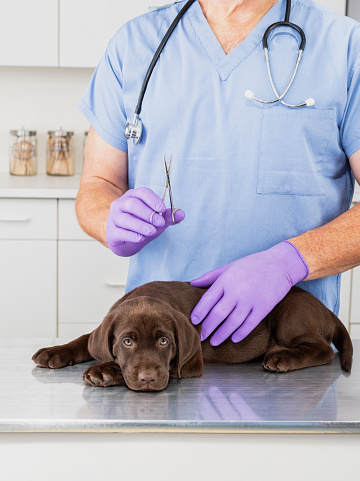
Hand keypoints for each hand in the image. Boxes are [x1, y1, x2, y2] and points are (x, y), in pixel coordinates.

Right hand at [106, 187, 184, 256]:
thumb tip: (182, 214)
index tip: (162, 209)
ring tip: (152, 232)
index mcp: (133, 197)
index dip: (153, 200)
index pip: (142, 192)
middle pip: (132, 204)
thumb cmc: (142, 226)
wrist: (125, 242)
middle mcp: (121, 204)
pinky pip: (120, 232)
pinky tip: (140, 238)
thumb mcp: (156, 221)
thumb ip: (168, 217)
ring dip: (140, 225)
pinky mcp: (111, 232)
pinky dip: (131, 235)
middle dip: (148, 213)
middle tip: (160, 223)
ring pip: (125, 218)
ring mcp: (114, 218)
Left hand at [190, 241, 308, 344]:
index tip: (193, 322)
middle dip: (208, 328)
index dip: (199, 312)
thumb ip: (210, 276)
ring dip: (222, 334)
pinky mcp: (264, 307)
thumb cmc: (252, 264)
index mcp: (226, 280)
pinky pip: (249, 324)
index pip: (207, 299)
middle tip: (200, 337)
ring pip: (233, 322)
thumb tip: (192, 283)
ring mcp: (251, 300)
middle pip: (218, 314)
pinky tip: (234, 339)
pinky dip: (241, 333)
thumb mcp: (229, 266)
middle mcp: (237, 290)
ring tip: (214, 342)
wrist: (280, 263)